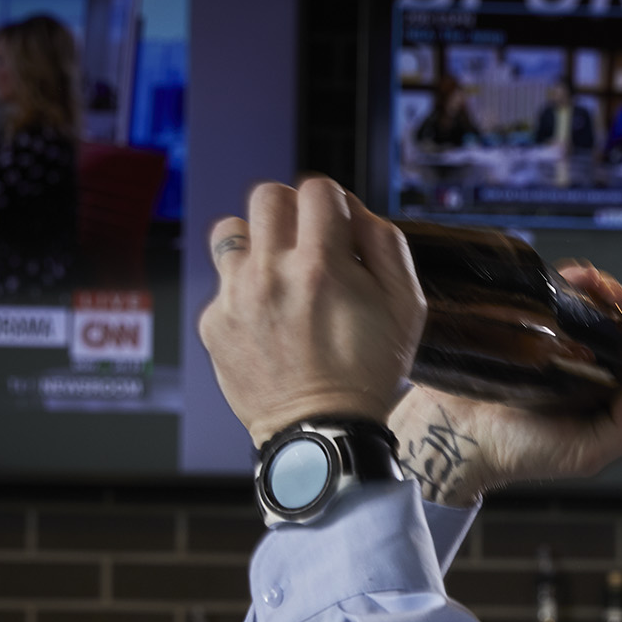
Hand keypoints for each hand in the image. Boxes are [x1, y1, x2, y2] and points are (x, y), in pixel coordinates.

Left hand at [199, 178, 424, 446]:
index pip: (317, 188)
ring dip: (256, 243)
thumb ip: (386, 244)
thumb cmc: (368, 372)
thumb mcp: (407, 307)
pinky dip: (243, 293)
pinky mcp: (214, 323)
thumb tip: (355, 210)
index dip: (332, 202)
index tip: (336, 226)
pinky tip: (267, 321)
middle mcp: (272, 274)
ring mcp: (236, 298)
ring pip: (230, 230)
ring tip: (276, 273)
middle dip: (292, 211)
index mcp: (322, 265)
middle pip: (268, 196)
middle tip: (306, 243)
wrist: (321, 432)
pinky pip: (221, 283)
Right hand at [390, 263, 621, 504]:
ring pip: (606, 304)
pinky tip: (579, 279)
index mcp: (616, 396)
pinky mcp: (540, 317)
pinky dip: (579, 278)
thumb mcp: (585, 453)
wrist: (458, 433)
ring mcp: (570, 338)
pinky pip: (567, 289)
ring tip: (604, 293)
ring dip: (613, 292)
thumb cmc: (523, 450)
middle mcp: (599, 364)